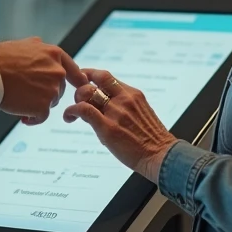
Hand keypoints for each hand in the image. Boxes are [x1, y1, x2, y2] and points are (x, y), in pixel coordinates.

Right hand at [0, 37, 87, 122]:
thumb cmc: (0, 58)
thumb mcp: (24, 44)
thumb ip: (39, 49)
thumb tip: (42, 47)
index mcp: (55, 54)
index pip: (74, 70)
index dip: (76, 80)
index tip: (79, 87)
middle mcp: (58, 72)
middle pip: (60, 89)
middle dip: (46, 92)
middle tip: (26, 91)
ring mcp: (52, 90)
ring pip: (50, 102)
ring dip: (38, 104)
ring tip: (19, 100)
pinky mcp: (43, 107)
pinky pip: (42, 117)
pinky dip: (33, 118)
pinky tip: (23, 116)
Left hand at [62, 69, 178, 182]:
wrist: (162, 155)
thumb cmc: (152, 139)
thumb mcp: (142, 112)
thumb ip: (125, 105)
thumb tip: (107, 103)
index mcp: (133, 94)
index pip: (105, 76)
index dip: (89, 75)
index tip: (81, 79)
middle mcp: (124, 99)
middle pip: (94, 81)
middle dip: (81, 88)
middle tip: (78, 100)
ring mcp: (116, 113)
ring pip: (87, 94)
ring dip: (76, 100)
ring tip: (74, 112)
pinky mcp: (108, 128)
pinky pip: (84, 110)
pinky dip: (72, 111)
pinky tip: (70, 117)